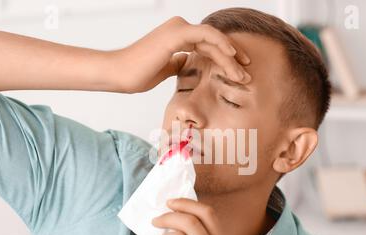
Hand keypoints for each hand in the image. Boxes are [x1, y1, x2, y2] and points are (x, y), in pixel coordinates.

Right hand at [112, 16, 250, 92]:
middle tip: (246, 74)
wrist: (118, 74)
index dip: (225, 58)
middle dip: (234, 59)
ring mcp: (178, 29)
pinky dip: (221, 44)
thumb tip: (187, 65)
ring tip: (243, 73)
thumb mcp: (164, 70)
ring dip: (231, 57)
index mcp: (178, 37)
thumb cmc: (137, 74)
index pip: (209, 46)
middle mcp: (180, 29)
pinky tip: (232, 56)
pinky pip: (206, 35)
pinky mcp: (176, 34)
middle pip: (215, 42)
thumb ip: (178, 64)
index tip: (238, 72)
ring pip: (214, 40)